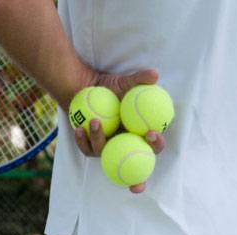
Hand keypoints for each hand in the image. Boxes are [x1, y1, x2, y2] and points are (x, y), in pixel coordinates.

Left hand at [73, 68, 166, 193]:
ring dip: (99, 138)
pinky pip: (86, 147)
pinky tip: (80, 128)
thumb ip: (140, 79)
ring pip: (103, 151)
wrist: (87, 90)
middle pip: (132, 159)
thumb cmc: (110, 87)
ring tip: (96, 121)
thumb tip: (155, 73)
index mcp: (137, 135)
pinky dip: (82, 139)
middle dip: (132, 156)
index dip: (156, 144)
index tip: (152, 134)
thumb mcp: (125, 82)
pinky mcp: (90, 147)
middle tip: (126, 136)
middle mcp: (123, 145)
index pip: (153, 145)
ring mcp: (106, 148)